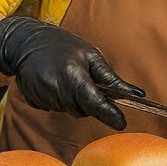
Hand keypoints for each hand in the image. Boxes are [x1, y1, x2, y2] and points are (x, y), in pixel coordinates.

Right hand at [0, 16, 143, 129]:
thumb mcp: (92, 56)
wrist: (29, 42)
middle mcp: (54, 86)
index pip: (94, 102)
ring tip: (69, 79)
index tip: (122, 123)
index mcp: (72, 74)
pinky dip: (60, 100)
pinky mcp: (32, 99)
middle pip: (82, 110)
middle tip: (88, 84)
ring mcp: (40, 94)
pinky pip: (54, 108)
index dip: (109, 114)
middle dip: (90, 103)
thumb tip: (137, 94)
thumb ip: (112, 79)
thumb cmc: (65, 46)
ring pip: (68, 110)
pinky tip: (56, 83)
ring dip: (75, 101)